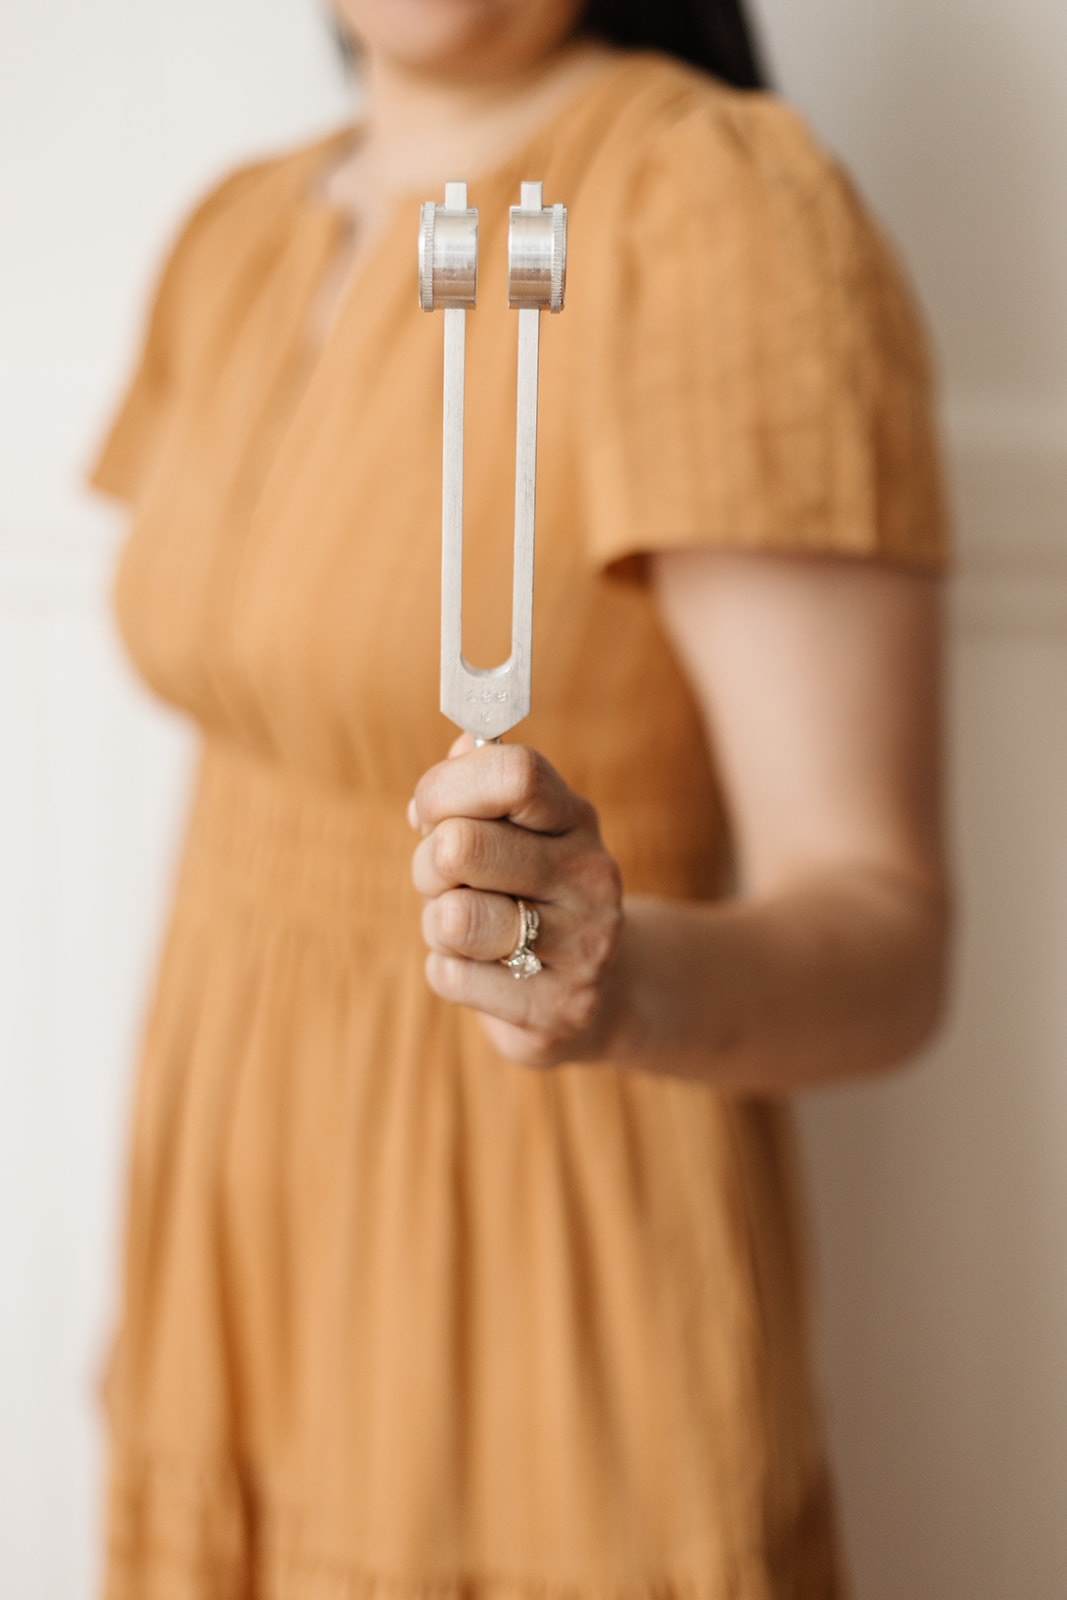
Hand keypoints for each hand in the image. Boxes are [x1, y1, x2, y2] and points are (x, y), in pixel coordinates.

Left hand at [410, 735, 623, 1067]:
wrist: (595, 991)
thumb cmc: (527, 894)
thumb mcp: (515, 832)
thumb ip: (482, 783)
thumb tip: (461, 745)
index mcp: (575, 819)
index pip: (514, 772)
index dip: (447, 786)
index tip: (426, 811)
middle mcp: (590, 876)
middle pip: (461, 845)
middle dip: (429, 865)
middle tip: (444, 881)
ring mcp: (583, 945)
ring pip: (451, 918)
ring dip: (436, 924)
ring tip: (467, 929)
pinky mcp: (562, 1006)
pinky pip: (452, 977)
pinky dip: (448, 973)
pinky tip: (483, 972)